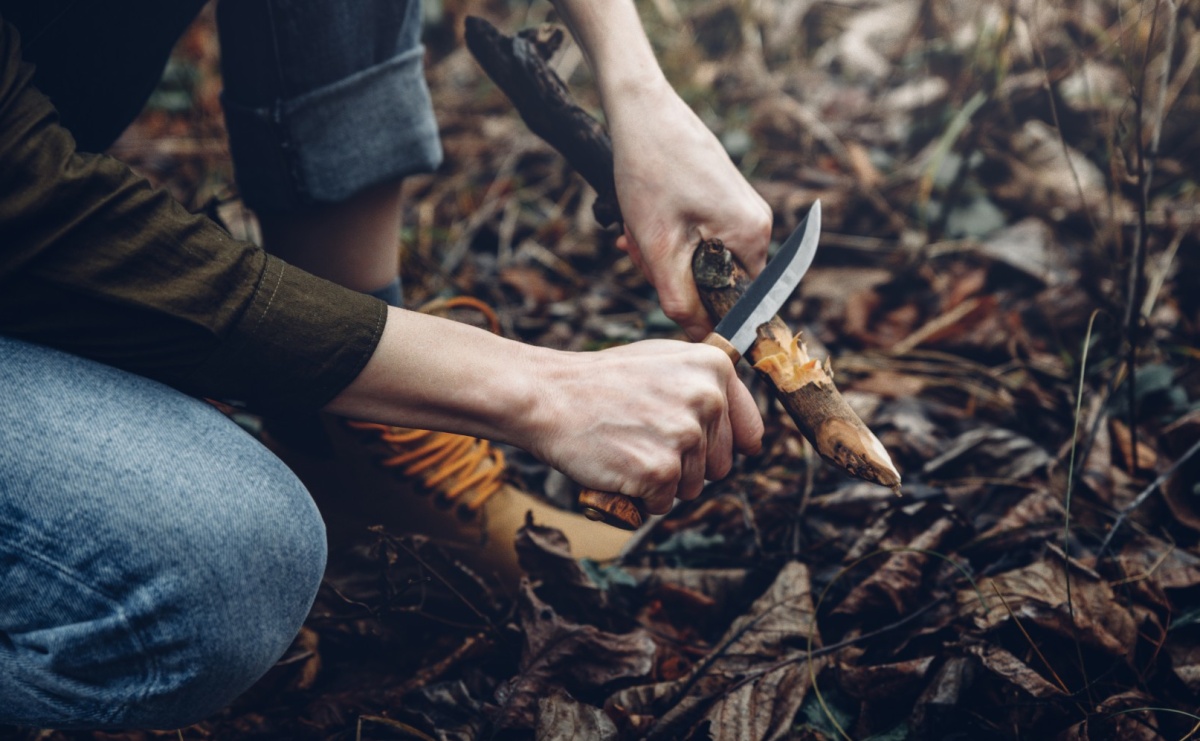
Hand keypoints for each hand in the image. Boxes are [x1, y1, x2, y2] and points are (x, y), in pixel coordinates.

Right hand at [521, 340, 763, 514]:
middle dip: (686, 464)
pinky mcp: (660, 471)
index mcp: (714, 368)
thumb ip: (707, 388)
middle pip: (720, 465)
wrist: (548, 396)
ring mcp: (685, 436)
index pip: (748, 432)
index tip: (690, 441)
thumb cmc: (602, 381)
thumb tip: (752, 438)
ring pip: (691, 487)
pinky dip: (638, 496)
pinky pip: (661, 504)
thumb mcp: (664, 361)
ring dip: (661, 481)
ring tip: (628, 447)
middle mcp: (708, 399)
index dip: (718, 444)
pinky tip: (617, 466)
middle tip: (643, 438)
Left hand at [607, 82, 771, 339]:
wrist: (639, 108)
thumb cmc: (648, 172)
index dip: (703, 313)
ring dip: (665, 256)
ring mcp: (741, 206)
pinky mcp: (722, 195)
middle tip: (638, 253)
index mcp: (753, 237)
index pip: (740, 304)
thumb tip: (701, 341)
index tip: (668, 298)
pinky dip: (667, 235)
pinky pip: (699, 234)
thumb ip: (680, 300)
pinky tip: (639, 220)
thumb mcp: (658, 248)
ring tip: (634, 233)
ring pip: (703, 258)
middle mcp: (757, 222)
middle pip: (719, 281)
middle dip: (674, 277)